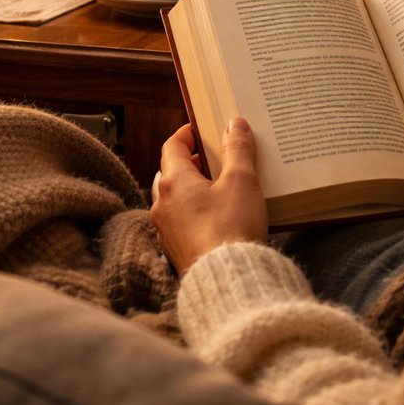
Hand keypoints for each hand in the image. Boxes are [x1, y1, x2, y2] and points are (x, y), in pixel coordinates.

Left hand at [150, 117, 268, 275]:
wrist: (228, 280)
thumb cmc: (232, 227)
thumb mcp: (241, 180)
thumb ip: (237, 149)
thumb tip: (234, 124)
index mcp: (174, 182)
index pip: (173, 146)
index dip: (188, 134)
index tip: (203, 129)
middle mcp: (162, 204)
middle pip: (170, 172)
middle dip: (192, 162)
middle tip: (215, 158)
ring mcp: (166, 229)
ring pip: (173, 198)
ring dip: (192, 188)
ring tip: (219, 187)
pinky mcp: (175, 250)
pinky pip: (179, 221)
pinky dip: (193, 212)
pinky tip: (216, 217)